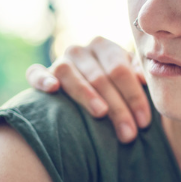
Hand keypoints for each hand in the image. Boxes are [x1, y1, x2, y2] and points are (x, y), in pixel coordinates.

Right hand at [26, 37, 151, 141]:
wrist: (91, 92)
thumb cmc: (117, 89)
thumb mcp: (132, 80)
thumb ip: (138, 75)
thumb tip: (143, 78)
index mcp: (105, 47)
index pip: (121, 70)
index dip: (135, 96)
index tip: (144, 122)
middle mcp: (81, 50)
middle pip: (100, 77)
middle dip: (117, 107)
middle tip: (129, 134)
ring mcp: (60, 60)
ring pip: (70, 74)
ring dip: (86, 94)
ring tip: (101, 113)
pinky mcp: (41, 73)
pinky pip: (36, 73)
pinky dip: (42, 79)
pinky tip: (53, 89)